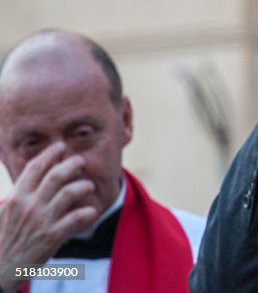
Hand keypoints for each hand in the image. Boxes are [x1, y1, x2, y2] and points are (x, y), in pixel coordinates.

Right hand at [0, 142, 97, 289]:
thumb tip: (32, 176)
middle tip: (80, 161)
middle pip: (56, 175)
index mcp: (16, 197)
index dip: (50, 153)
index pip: (35, 168)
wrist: (1, 268)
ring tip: (88, 185)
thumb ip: (20, 195)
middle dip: (72, 163)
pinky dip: (88, 212)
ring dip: (83, 186)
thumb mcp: (6, 211)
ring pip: (69, 192)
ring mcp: (42, 220)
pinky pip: (76, 218)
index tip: (61, 146)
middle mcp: (29, 206)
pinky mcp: (53, 236)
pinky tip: (91, 210)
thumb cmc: (5, 238)